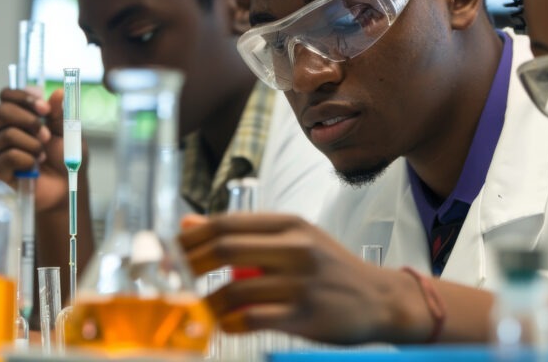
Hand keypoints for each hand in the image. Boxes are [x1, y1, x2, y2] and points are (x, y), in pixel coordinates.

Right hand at [0, 87, 87, 211]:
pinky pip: (7, 156)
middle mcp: (6, 130)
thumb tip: (57, 92)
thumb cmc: (67, 159)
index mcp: (21, 116)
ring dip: (33, 144)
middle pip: (2, 110)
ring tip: (44, 155)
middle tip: (46, 134)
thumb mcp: (68, 132)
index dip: (23, 96)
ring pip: (7, 134)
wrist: (67, 187)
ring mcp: (0, 150)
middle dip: (28, 120)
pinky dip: (27, 160)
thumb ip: (61, 113)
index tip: (43, 107)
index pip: (7, 96)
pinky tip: (35, 167)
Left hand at [178, 214, 424, 344]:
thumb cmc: (330, 269)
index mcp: (289, 224)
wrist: (380, 298)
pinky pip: (253, 318)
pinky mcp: (306, 314)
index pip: (226, 223)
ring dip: (209, 302)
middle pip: (225, 248)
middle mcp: (295, 247)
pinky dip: (231, 323)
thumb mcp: (292, 239)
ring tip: (200, 310)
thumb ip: (243, 233)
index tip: (166, 251)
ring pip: (235, 288)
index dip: (189, 238)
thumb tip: (190, 223)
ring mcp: (302, 281)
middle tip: (170, 279)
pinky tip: (226, 325)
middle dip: (188, 265)